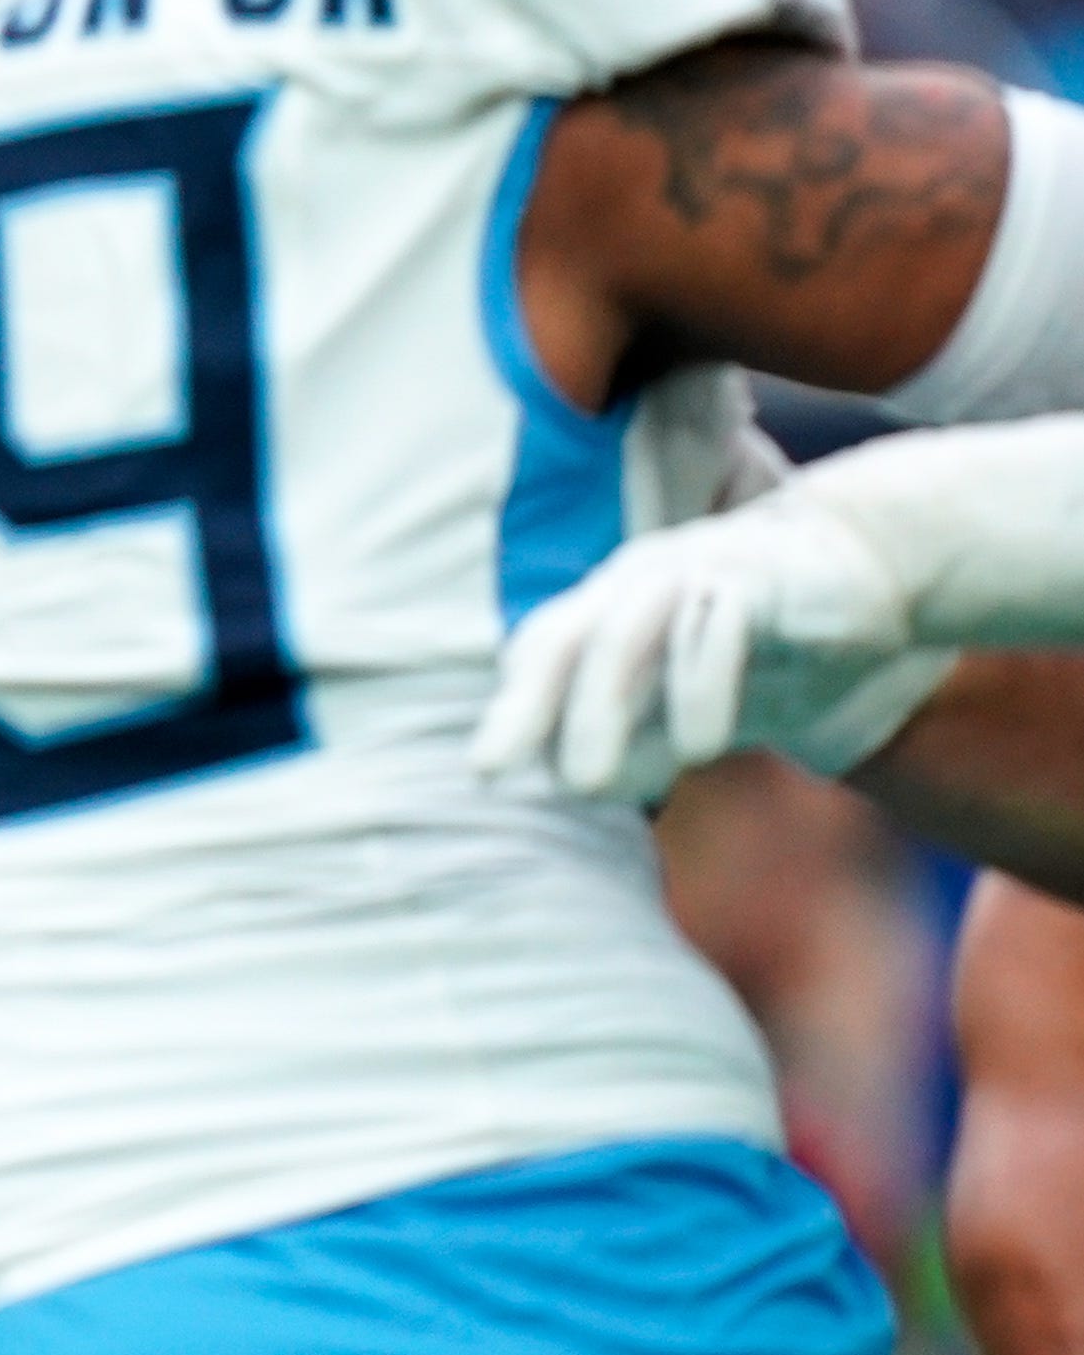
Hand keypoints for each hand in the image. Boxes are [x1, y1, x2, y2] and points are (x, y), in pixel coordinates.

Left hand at [471, 495, 921, 797]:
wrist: (871, 567)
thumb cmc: (768, 640)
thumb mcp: (696, 701)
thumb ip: (644, 738)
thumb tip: (577, 788)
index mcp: (613, 605)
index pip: (544, 649)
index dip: (512, 705)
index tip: (484, 771)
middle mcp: (638, 582)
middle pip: (564, 637)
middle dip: (527, 707)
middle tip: (495, 772)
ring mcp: (694, 571)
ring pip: (626, 631)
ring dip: (601, 708)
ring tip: (591, 784)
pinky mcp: (758, 578)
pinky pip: (715, 626)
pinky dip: (699, 688)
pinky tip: (700, 749)